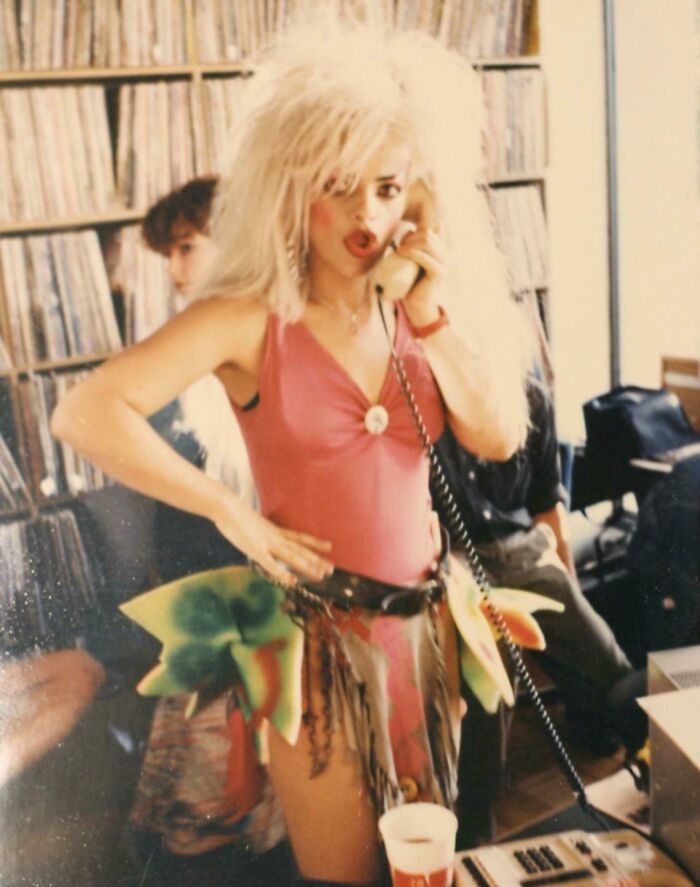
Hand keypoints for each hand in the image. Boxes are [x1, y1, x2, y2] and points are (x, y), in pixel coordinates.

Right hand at [213, 494, 333, 587]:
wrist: (225, 506)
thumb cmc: (233, 512)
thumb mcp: (250, 522)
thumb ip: (257, 529)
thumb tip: (257, 532)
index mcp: (274, 530)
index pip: (299, 538)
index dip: (314, 542)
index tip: (329, 546)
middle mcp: (275, 537)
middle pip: (300, 550)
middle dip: (316, 560)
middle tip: (332, 569)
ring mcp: (267, 544)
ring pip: (291, 557)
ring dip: (307, 567)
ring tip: (321, 576)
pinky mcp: (256, 550)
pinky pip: (272, 565)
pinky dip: (282, 573)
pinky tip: (293, 581)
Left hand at [395, 225, 446, 325]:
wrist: (418, 305)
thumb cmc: (412, 283)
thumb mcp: (414, 261)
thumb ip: (416, 247)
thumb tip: (408, 231)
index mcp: (441, 250)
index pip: (430, 230)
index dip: (415, 231)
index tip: (404, 239)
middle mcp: (446, 255)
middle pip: (427, 234)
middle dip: (411, 237)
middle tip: (399, 246)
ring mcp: (444, 263)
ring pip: (427, 242)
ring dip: (410, 243)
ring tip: (399, 250)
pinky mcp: (439, 273)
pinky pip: (425, 258)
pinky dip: (412, 253)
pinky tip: (401, 252)